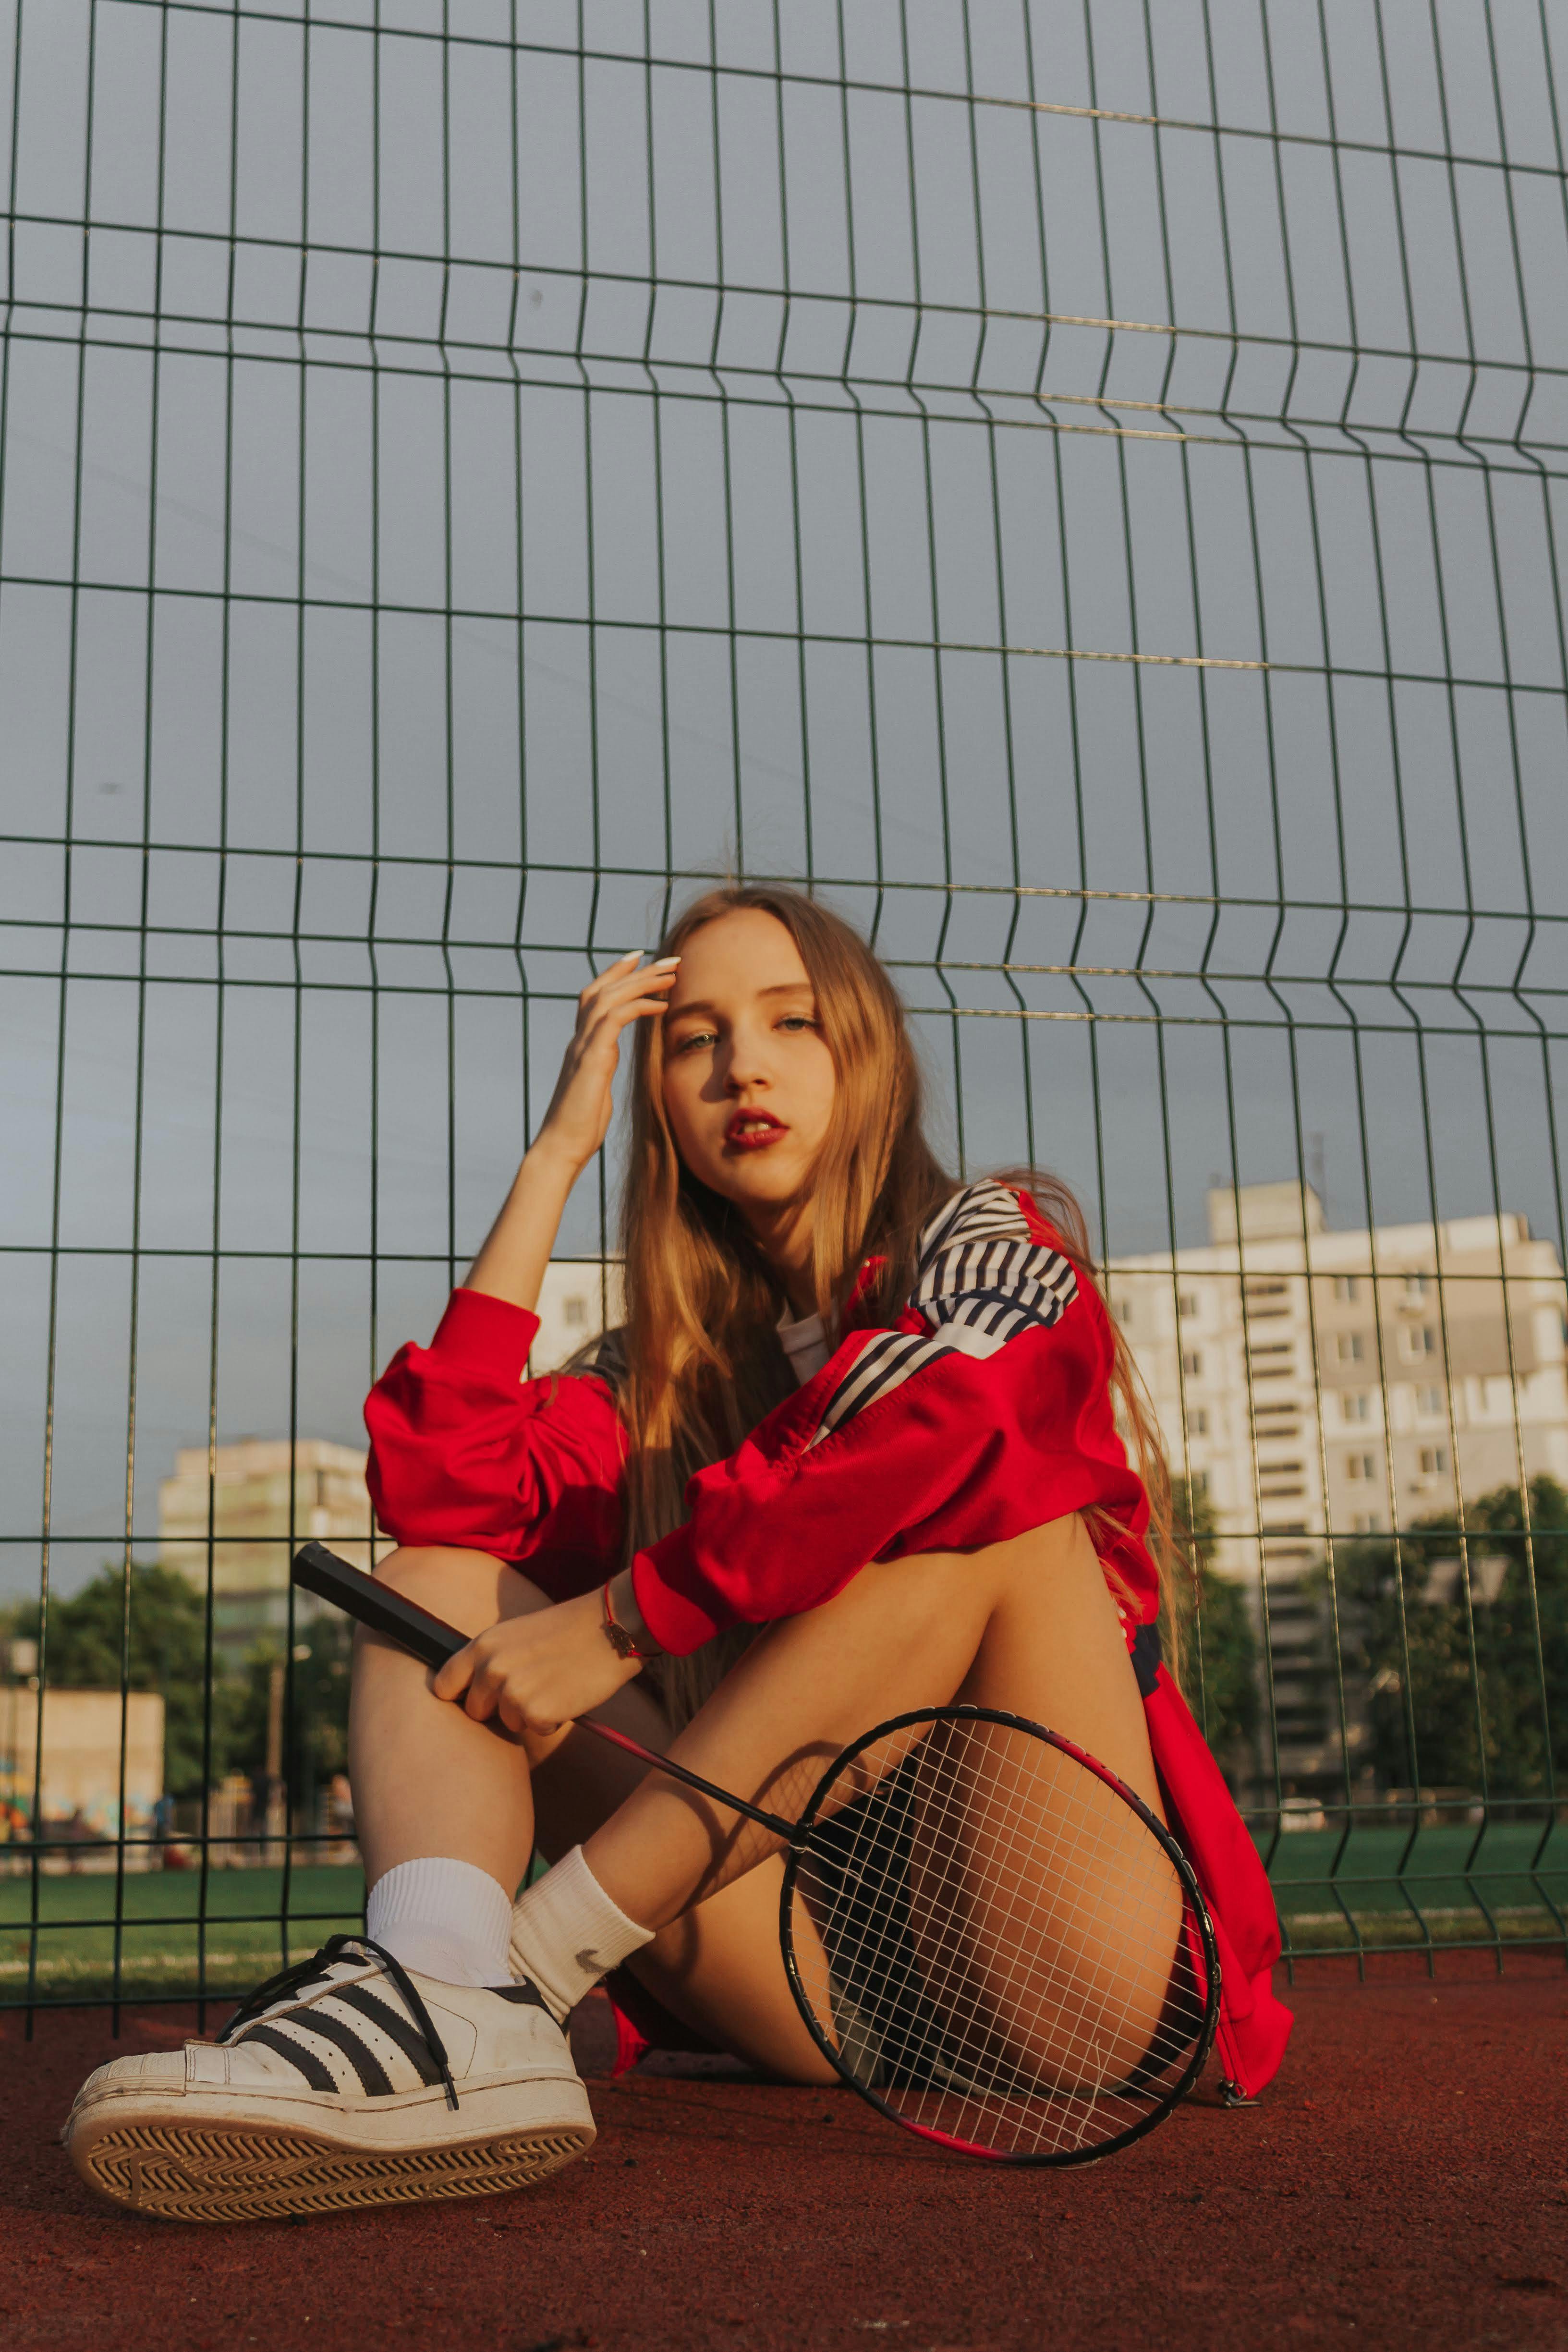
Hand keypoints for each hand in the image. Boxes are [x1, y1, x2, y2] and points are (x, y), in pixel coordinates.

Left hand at [431, 1587, 639, 1736]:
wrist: (610, 1627)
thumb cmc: (566, 1629)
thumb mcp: (516, 1634)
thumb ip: (490, 1659)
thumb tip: (472, 1690)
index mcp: (483, 1645)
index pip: (443, 1685)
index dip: (459, 1695)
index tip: (476, 1697)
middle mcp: (491, 1669)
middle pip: (475, 1711)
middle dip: (498, 1708)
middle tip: (530, 1687)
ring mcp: (513, 1692)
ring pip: (508, 1722)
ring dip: (529, 1713)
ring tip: (554, 1685)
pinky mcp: (536, 1713)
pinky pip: (536, 1730)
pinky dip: (551, 1720)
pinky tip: (566, 1695)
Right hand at [535, 951, 680, 1175]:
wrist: (562, 1147)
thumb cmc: (582, 1126)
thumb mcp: (597, 1089)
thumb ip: (603, 1067)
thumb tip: (612, 1059)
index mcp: (583, 1045)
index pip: (596, 997)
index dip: (616, 974)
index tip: (640, 958)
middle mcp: (580, 1040)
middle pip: (603, 988)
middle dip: (636, 970)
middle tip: (668, 959)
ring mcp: (583, 1047)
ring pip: (609, 997)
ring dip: (641, 982)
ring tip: (671, 974)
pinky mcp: (590, 1059)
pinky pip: (614, 1020)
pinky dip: (638, 1006)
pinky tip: (661, 1005)